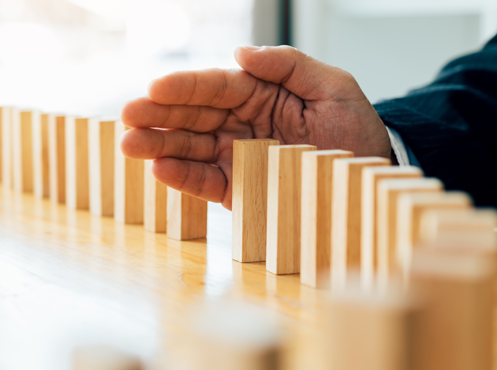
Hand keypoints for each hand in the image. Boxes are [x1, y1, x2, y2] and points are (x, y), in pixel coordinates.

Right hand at [120, 45, 390, 209]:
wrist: (370, 178)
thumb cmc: (355, 129)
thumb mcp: (333, 87)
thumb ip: (289, 65)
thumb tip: (240, 53)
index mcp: (259, 93)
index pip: (215, 87)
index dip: (185, 87)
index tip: (156, 87)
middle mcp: (241, 123)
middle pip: (193, 116)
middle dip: (158, 116)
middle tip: (127, 117)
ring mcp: (236, 156)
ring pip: (190, 148)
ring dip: (159, 146)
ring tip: (129, 145)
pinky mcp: (238, 188)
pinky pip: (206, 181)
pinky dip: (183, 177)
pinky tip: (159, 170)